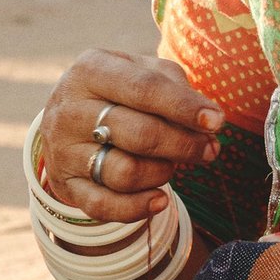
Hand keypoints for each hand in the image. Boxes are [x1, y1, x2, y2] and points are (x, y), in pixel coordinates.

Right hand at [39, 49, 224, 224]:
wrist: (67, 117)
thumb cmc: (118, 90)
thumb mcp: (140, 71)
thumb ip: (174, 86)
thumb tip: (208, 119)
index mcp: (90, 71)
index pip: (144, 89)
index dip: (184, 107)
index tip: (216, 122)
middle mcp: (70, 110)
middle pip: (140, 134)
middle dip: (184, 145)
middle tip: (209, 150)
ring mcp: (63, 150)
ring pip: (125, 173)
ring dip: (162, 173)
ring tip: (172, 164)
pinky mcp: (64, 184)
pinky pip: (103, 206)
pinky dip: (137, 208)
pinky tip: (160, 199)